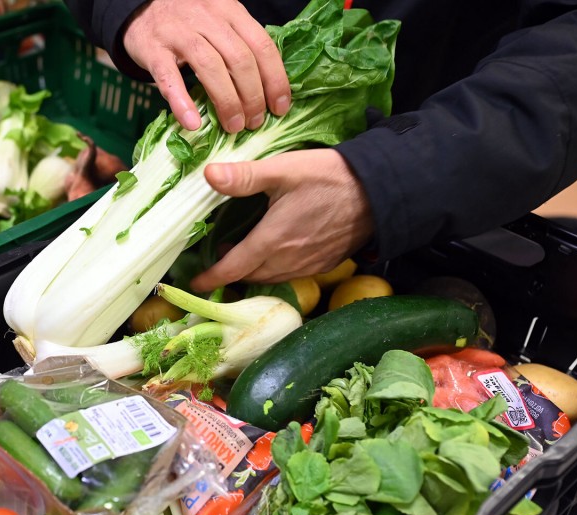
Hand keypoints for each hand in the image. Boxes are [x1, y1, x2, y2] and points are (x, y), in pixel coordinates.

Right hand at [122, 0, 290, 132]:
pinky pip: (169, 78)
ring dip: (226, 101)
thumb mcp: (219, 21)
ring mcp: (179, 33)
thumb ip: (241, 44)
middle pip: (239, 58)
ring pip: (210, 67)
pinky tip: (192, 123)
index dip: (275, 79)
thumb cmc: (187, 22)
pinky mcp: (153, 49)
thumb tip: (269, 87)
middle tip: (255, 122)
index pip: (262, 45)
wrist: (140, 6)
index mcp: (230, 11)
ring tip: (233, 126)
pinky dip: (182, 102)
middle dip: (252, 96)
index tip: (280, 106)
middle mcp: (207, 18)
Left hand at [190, 149, 373, 290]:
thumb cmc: (330, 177)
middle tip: (219, 260)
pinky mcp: (325, 263)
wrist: (380, 192)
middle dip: (231, 273)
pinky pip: (292, 275)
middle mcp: (287, 260)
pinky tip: (276, 253)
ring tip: (244, 254)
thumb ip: (244, 176)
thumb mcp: (283, 170)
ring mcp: (308, 265)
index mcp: (271, 241)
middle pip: (250, 276)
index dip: (211, 277)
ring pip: (271, 278)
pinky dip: (276, 271)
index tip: (196, 283)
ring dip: (254, 272)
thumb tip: (208, 174)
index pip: (233, 268)